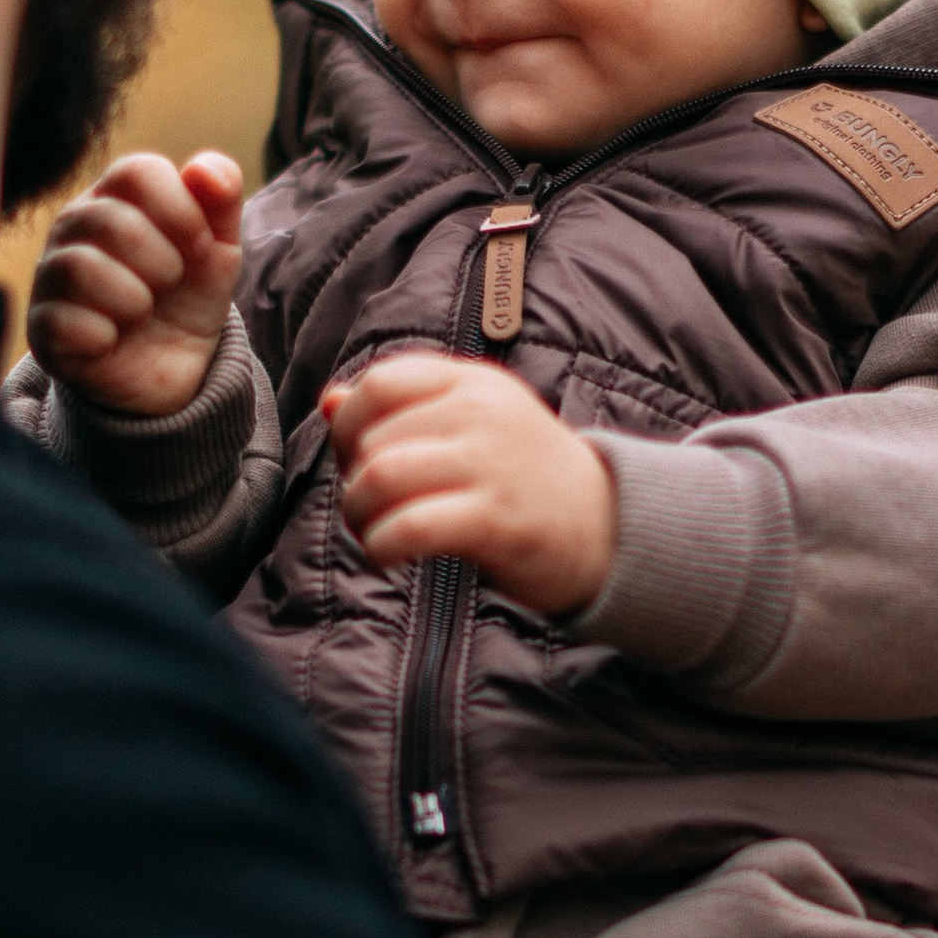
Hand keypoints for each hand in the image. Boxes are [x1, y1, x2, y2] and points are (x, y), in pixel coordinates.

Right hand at [27, 152, 244, 418]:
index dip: (182, 211)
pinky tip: (114, 340)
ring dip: (133, 299)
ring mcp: (51, 275)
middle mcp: (73, 226)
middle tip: (169, 285)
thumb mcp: (218, 247)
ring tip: (141, 312)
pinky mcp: (42, 327)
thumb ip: (221, 198)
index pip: (137, 172)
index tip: (198, 246)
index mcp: (115, 196)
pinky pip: (64, 323)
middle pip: (110, 220)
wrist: (171, 368)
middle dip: (162, 263)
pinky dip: (104, 337)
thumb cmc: (187, 295)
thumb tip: (205, 170)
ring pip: (80, 268)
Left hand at [325, 354, 615, 613]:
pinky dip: (380, 546)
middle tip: (371, 511)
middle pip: (372, 439)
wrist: (609, 527)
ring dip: (358, 515)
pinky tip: (388, 555)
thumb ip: (402, 410)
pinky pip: (408, 528)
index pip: (380, 383)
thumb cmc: (526, 476)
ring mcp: (490, 464)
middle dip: (352, 481)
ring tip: (374, 533)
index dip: (350, 425)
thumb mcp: (471, 425)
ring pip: (379, 478)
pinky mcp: (496, 519)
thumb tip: (328, 400)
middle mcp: (481, 414)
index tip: (360, 461)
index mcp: (474, 381)